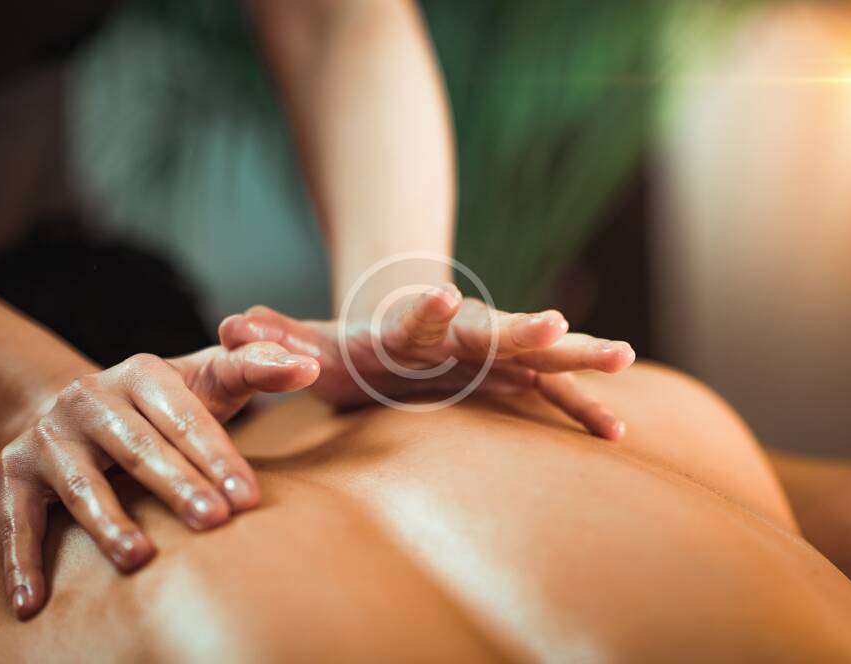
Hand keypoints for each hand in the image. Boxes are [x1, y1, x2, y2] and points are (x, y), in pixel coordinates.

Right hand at [0, 343, 318, 619]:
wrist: (82, 410)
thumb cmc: (164, 404)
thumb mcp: (207, 379)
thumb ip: (256, 370)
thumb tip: (311, 366)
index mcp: (143, 374)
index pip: (187, 418)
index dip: (219, 458)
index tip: (249, 499)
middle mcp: (91, 398)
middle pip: (139, 449)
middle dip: (178, 486)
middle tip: (214, 522)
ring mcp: (51, 436)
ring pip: (82, 483)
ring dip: (108, 522)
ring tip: (140, 558)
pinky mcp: (16, 471)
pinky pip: (18, 518)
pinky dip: (22, 559)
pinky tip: (33, 600)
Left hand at [218, 284, 634, 438]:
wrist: (398, 333)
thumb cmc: (350, 349)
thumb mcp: (311, 343)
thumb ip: (277, 334)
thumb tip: (227, 322)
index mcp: (404, 331)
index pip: (415, 319)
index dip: (427, 311)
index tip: (444, 297)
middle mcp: (454, 336)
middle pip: (493, 330)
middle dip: (527, 330)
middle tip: (563, 325)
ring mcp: (488, 356)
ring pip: (539, 355)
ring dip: (578, 359)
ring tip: (623, 361)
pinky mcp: (509, 378)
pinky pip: (550, 395)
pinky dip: (579, 408)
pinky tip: (617, 432)